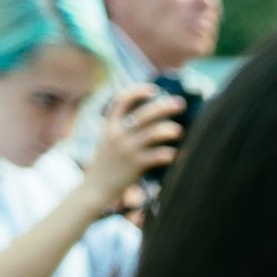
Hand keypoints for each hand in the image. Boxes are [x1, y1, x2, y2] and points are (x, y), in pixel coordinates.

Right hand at [84, 86, 183, 207]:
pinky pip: (157, 156)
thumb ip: (122, 127)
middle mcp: (117, 134)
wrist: (96, 187)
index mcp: (110, 125)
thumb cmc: (108, 163)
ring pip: (152, 134)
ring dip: (169, 130)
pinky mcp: (136, 165)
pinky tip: (177, 154)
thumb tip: (147, 115)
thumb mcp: (108, 140)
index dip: (138, 91)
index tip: (154, 89)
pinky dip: (170, 153)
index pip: (122, 100)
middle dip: (164, 107)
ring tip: (179, 131)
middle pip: (143, 114)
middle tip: (180, 103)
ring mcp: (127, 149)